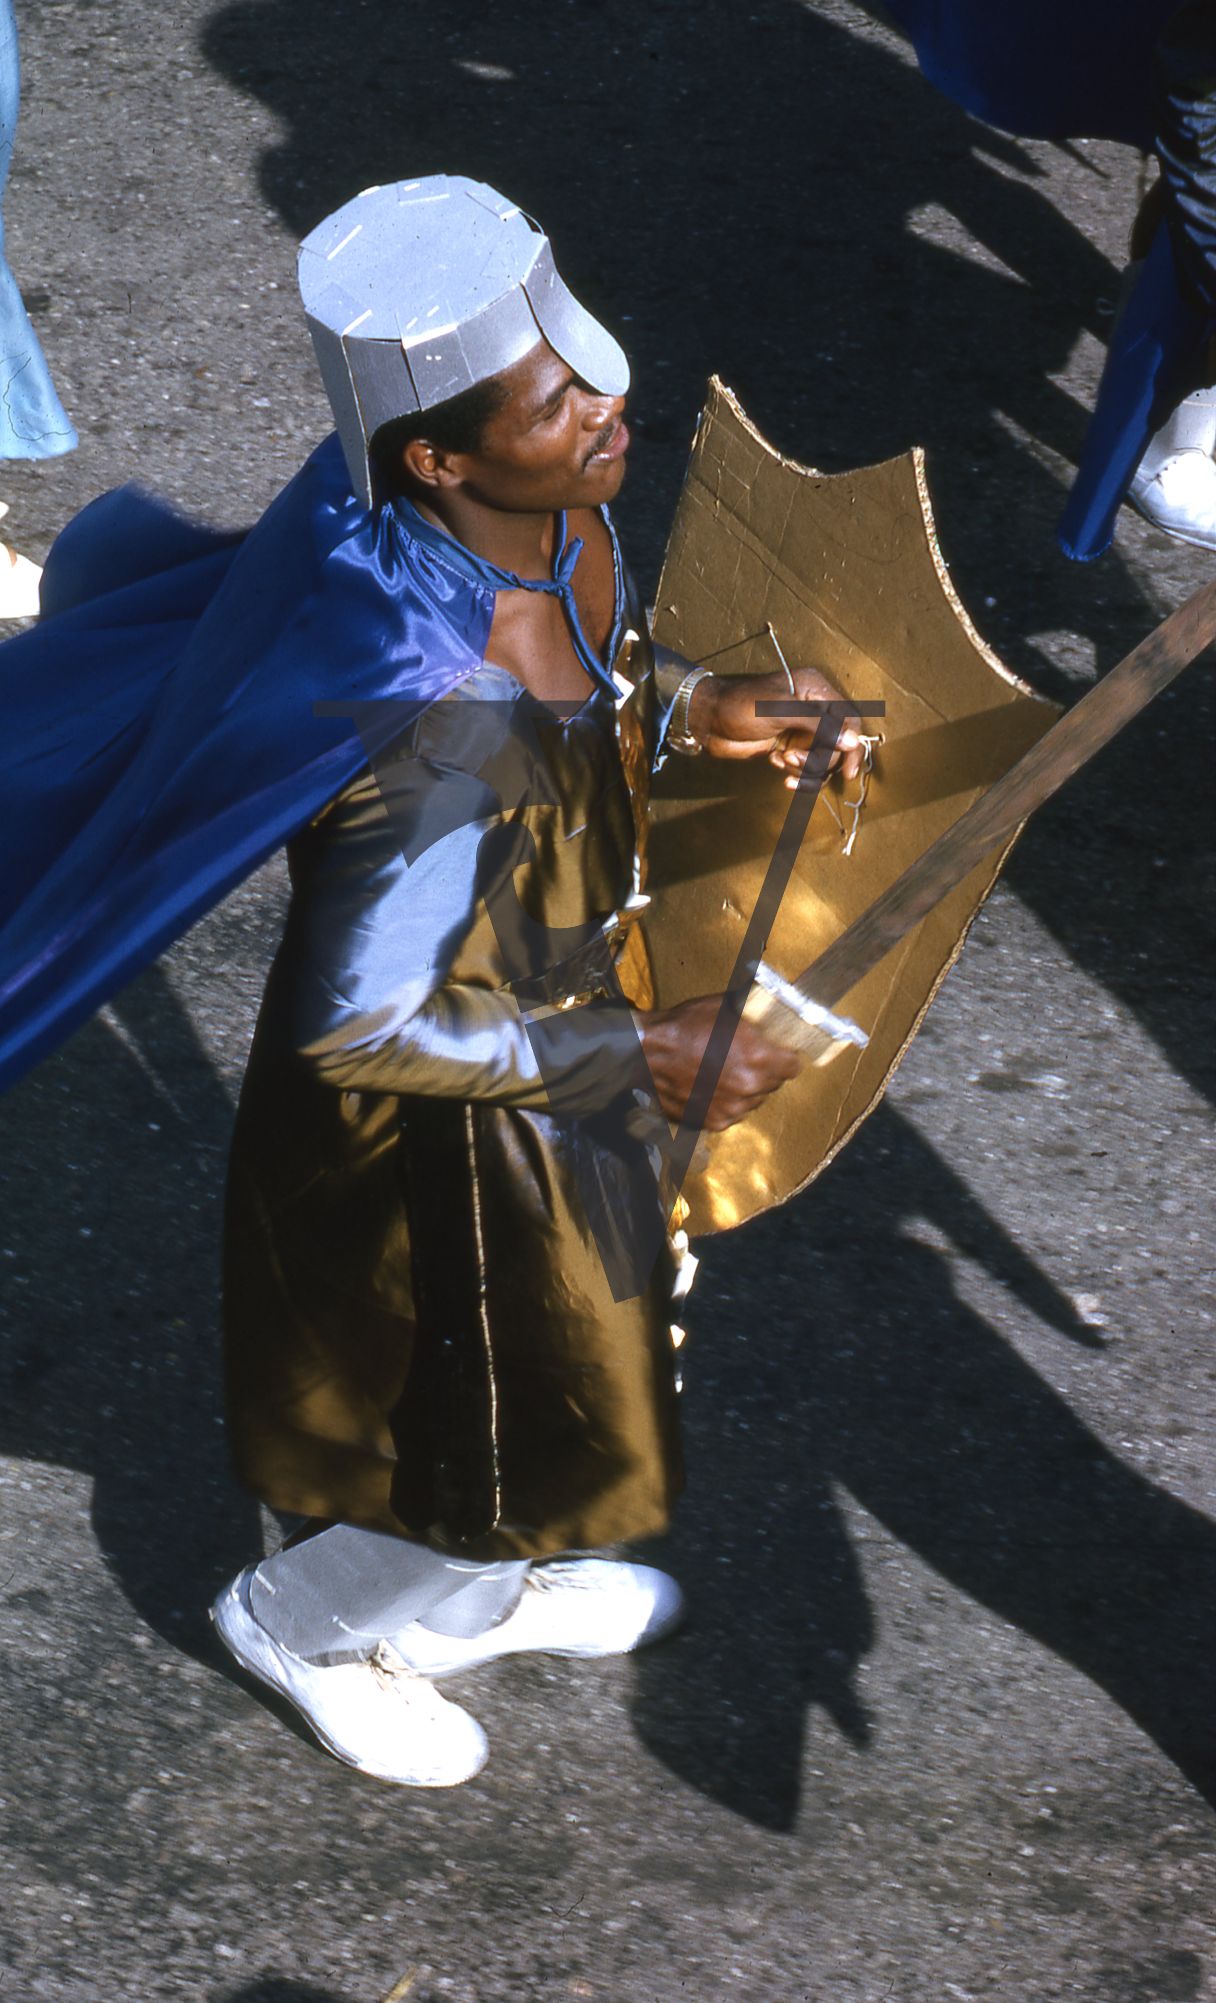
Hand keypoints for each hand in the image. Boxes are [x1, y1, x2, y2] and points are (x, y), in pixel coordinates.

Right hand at [639, 994, 798, 1131]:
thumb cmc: (683, 1026)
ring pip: (753, 1101)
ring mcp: (732, 1109)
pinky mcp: (713, 1122)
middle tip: (744, 1059)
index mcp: (760, 1058)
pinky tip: (710, 1087)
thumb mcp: (725, 1007)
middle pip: (773, 1084)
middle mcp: (750, 1088)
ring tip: (723, 1073)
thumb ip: (755, 1015)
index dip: (784, 1058)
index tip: (775, 1053)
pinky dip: (725, 1103)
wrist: (645, 1054)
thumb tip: (774, 1009)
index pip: (793, 1067)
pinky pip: (731, 1114)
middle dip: (764, 1072)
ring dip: (746, 1090)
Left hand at [687, 667, 864, 784]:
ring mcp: (801, 731)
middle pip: (837, 745)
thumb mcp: (781, 711)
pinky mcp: (789, 748)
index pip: (849, 719)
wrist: (708, 720)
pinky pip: (806, 769)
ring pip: (822, 761)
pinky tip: (776, 767)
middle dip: (818, 759)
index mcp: (815, 690)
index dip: (853, 745)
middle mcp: (813, 710)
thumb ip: (819, 726)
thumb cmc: (741, 706)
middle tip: (791, 758)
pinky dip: (796, 774)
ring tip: (780, 761)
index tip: (849, 772)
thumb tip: (852, 742)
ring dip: (805, 768)